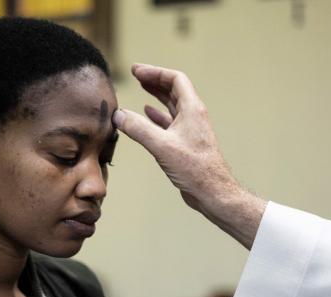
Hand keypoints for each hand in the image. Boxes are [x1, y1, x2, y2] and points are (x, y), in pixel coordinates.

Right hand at [113, 64, 265, 248]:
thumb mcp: (161, 146)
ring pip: (172, 105)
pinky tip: (148, 115)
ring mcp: (190, 130)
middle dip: (154, 80)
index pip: (175, 79)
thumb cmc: (194, 168)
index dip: (155, 72)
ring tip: (141, 88)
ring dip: (157, 96)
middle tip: (136, 75)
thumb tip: (118, 115)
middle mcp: (193, 116)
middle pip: (174, 89)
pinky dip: (158, 116)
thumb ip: (138, 129)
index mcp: (192, 109)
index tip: (137, 71)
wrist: (212, 191)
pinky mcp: (186, 143)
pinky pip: (170, 122)